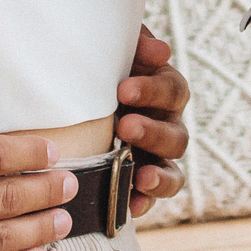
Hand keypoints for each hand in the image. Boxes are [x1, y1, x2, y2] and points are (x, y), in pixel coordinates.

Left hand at [112, 30, 189, 218]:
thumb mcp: (114, 50)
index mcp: (165, 92)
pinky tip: (131, 206)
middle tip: (125, 127)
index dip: (153, 91)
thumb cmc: (100, 68)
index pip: (173, 91)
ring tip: (140, 176)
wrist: (73, 95)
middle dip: (152, 133)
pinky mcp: (141, 183)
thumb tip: (160, 51)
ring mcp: (156, 159)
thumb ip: (136, 44)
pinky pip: (152, 198)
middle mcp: (167, 126)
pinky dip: (145, 202)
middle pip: (177, 135)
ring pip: (172, 171)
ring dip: (158, 175)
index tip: (124, 90)